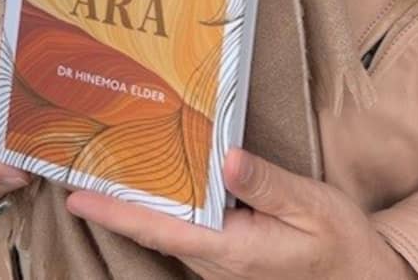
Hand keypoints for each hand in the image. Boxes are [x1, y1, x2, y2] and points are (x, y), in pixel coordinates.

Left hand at [67, 148, 406, 278]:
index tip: (77, 194)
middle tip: (76, 169)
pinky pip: (186, 230)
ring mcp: (222, 261)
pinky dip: (163, 207)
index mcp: (232, 249)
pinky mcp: (230, 255)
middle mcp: (217, 260)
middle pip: (154, 229)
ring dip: (135, 204)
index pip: (161, 229)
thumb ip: (266, 183)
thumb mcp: (311, 207)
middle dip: (113, 202)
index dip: (116, 211)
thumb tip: (225, 157)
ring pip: (167, 230)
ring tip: (104, 169)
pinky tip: (156, 184)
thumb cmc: (341, 245)